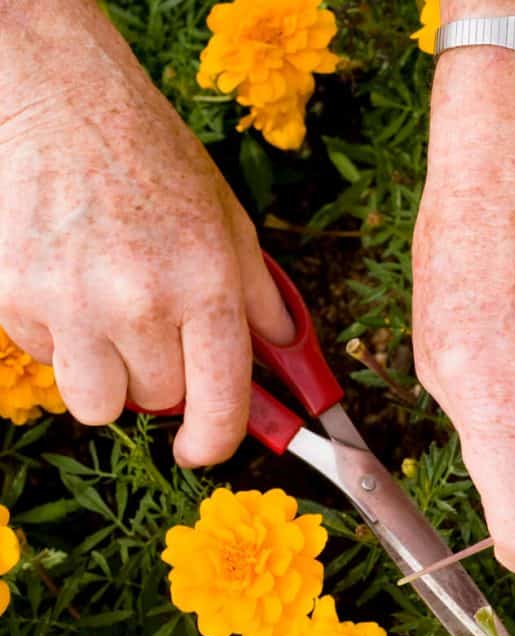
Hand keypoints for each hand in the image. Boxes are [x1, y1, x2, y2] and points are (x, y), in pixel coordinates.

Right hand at [0, 0, 293, 464]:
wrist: (64, 106)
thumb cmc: (157, 163)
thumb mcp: (231, 224)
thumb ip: (261, 299)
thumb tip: (285, 357)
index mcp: (206, 284)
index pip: (220, 403)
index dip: (216, 441)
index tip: (204, 449)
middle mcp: (140, 302)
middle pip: (156, 403)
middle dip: (164, 380)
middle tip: (159, 332)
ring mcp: (69, 303)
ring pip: (97, 401)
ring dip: (109, 374)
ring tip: (111, 317)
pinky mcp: (11, 298)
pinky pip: (45, 359)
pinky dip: (60, 339)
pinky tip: (69, 283)